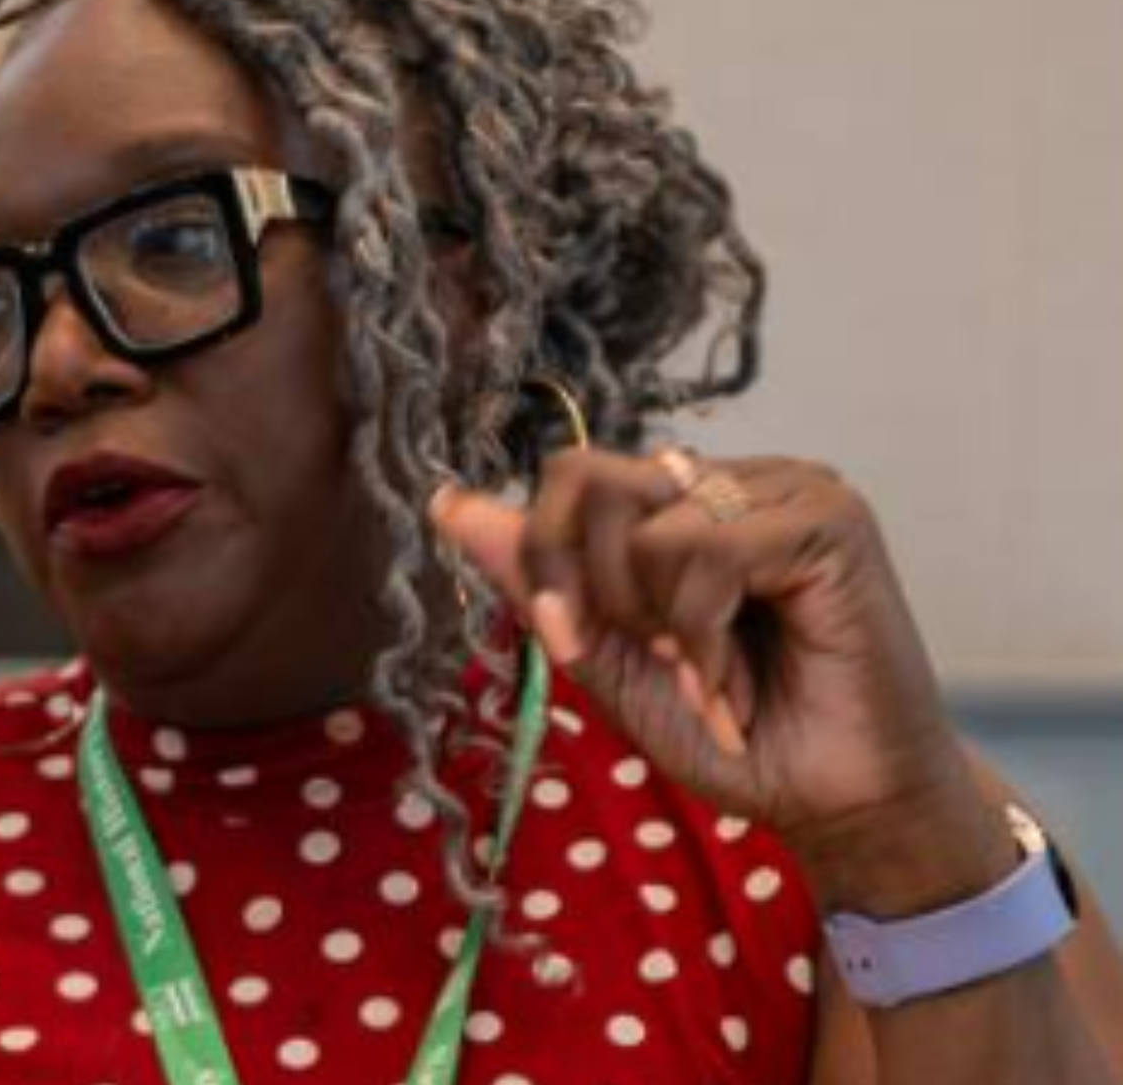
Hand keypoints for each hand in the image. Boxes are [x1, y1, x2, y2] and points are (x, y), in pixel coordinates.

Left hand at [433, 448, 1005, 912]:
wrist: (831, 803)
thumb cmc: (731, 736)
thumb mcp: (605, 661)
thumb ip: (538, 582)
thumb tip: (447, 503)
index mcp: (673, 503)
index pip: (566, 475)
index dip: (544, 561)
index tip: (569, 644)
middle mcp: (725, 483)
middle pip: (586, 477)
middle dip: (592, 592)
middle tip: (654, 660)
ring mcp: (784, 489)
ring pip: (643, 522)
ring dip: (657, 625)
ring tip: (709, 675)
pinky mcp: (830, 517)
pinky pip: (707, 548)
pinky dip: (702, 632)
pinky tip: (736, 678)